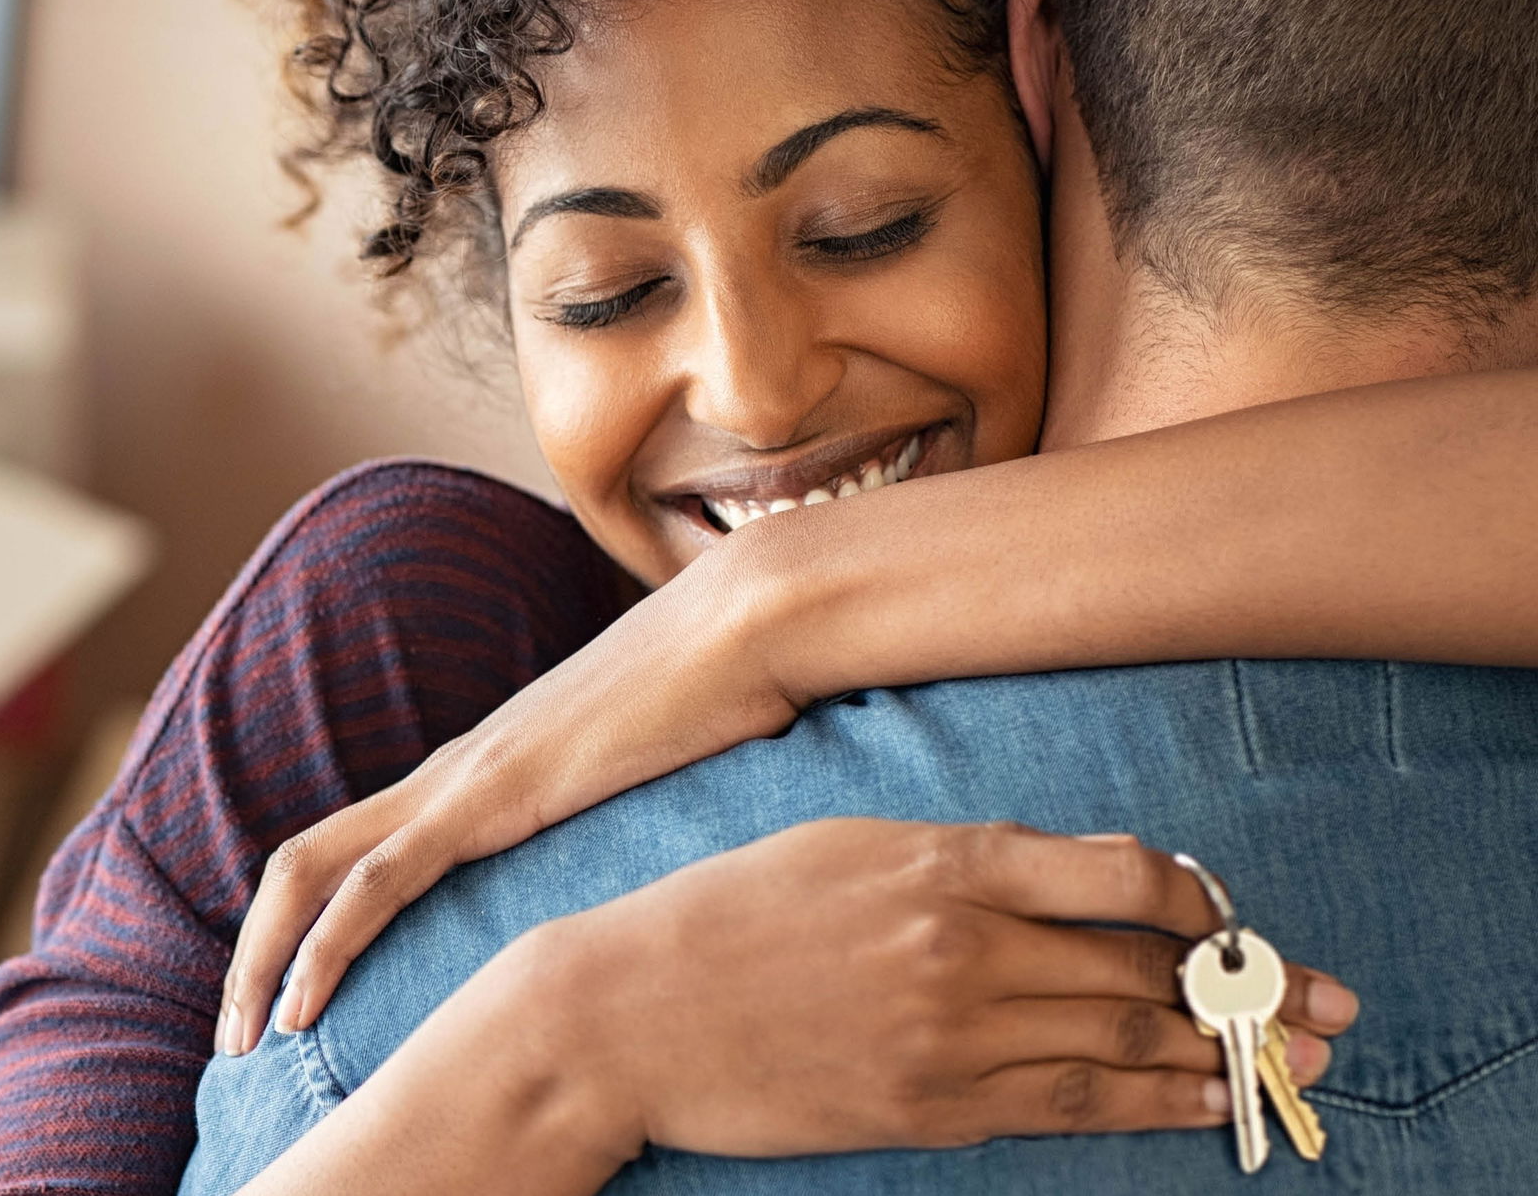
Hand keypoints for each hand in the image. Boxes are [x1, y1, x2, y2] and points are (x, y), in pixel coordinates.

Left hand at [215, 535, 818, 1055]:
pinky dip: (325, 945)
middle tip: (234, 1034)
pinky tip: (301, 1005)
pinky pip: (376, 880)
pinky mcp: (488, 797)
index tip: (289, 999)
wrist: (746, 626)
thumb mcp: (651, 781)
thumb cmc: (720, 700)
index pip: (355, 850)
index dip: (304, 924)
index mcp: (478, 773)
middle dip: (252, 951)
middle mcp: (448, 774)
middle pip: (304, 860)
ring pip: (313, 870)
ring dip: (262, 959)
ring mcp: (461, 780)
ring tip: (240, 1039)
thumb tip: (641, 856)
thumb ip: (617, 817)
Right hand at [523, 819, 1358, 1157]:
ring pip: (1122, 1042)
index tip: (1223, 914)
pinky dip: (1149, 1106)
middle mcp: (961, 944)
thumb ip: (958, 856)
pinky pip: (1066, 1107)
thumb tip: (1066, 876)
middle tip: (1324, 1003)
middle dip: (1247, 987)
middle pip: (1144, 968)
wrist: (628, 1011)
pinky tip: (1202, 1104)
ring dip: (1221, 1053)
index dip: (1198, 899)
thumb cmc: (724, 914)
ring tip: (1290, 1058)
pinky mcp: (927, 1108)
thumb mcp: (841, 844)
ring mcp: (948, 1035)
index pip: (1122, 875)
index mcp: (940, 861)